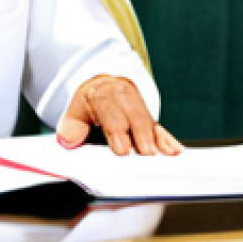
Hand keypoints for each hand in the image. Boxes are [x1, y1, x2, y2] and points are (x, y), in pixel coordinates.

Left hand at [57, 75, 182, 156]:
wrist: (105, 86)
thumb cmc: (89, 105)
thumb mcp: (75, 111)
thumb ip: (71, 127)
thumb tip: (67, 141)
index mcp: (101, 94)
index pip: (109, 110)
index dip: (116, 129)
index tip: (122, 149)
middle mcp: (122, 95)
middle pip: (133, 115)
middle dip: (141, 134)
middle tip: (146, 154)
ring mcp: (138, 105)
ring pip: (148, 121)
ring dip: (157, 139)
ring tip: (164, 155)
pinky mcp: (148, 116)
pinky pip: (159, 127)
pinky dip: (167, 139)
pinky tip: (175, 150)